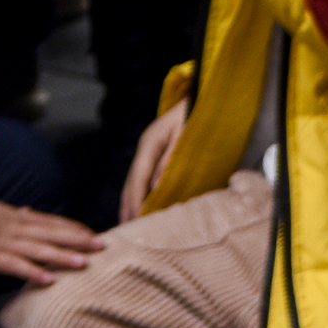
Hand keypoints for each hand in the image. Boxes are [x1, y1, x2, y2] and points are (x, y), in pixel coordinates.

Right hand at [0, 198, 104, 284]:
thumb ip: (14, 214)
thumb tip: (29, 211)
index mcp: (16, 218)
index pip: (50, 221)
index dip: (71, 227)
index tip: (92, 233)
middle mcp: (15, 229)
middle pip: (51, 234)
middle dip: (76, 240)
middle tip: (101, 245)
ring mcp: (4, 243)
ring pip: (38, 250)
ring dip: (61, 257)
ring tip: (83, 263)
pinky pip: (14, 266)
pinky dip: (32, 273)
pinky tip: (49, 280)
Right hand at [119, 99, 188, 224]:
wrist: (202, 97)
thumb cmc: (196, 116)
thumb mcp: (186, 134)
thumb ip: (172, 158)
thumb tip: (158, 186)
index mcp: (150, 143)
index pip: (138, 177)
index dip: (135, 200)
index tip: (134, 221)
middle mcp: (145, 148)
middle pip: (131, 180)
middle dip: (127, 204)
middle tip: (125, 230)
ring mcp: (149, 150)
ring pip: (134, 180)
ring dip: (130, 201)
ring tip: (128, 223)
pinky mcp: (156, 153)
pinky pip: (143, 178)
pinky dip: (139, 193)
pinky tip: (139, 205)